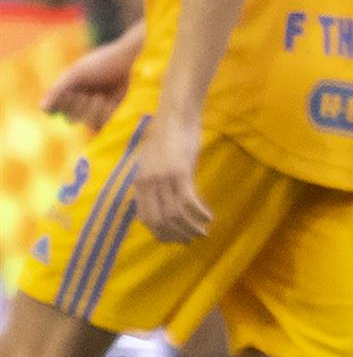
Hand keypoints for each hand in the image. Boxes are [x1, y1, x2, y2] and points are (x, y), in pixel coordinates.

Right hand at [43, 38, 137, 129]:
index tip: (69, 94)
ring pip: (89, 123)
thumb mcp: (78, 73)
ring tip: (99, 98)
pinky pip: (106, 125)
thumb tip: (43, 108)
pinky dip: (105, 115)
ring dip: (91, 112)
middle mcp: (87, 101)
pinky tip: (110, 103)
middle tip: (87, 95)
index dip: (62, 105)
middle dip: (77, 107)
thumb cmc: (107, 61)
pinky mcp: (120, 114)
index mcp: (74, 90)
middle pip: (72, 118)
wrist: (138, 59)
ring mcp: (104, 108)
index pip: (58, 109)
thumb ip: (59, 89)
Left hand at [132, 113, 211, 242]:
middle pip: (160, 220)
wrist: (176, 115)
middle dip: (175, 234)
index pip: (146, 217)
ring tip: (202, 233)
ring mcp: (163, 179)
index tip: (173, 239)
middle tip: (189, 241)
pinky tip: (209, 217)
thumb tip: (164, 199)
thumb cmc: (168, 135)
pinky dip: (198, 213)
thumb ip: (156, 181)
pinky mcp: (180, 172)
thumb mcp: (156, 161)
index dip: (159, 232)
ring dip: (189, 227)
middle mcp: (148, 184)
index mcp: (140, 182)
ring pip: (175, 214)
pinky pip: (188, 201)